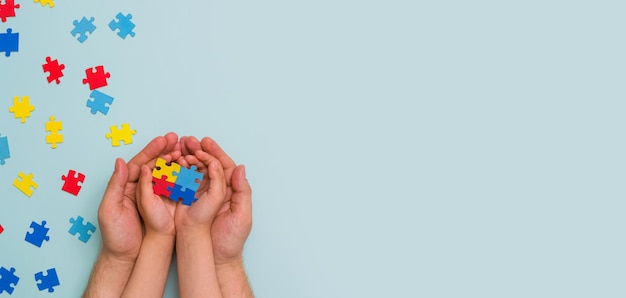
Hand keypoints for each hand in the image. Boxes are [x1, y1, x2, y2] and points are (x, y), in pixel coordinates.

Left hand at [97, 132, 179, 260]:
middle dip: (164, 150)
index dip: (151, 151)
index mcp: (124, 186)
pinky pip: (172, 186)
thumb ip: (115, 185)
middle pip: (153, 164)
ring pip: (164, 172)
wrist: (129, 257)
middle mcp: (138, 188)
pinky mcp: (162, 204)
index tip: (162, 140)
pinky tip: (189, 167)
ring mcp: (152, 196)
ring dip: (174, 160)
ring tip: (185, 148)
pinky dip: (181, 175)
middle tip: (176, 138)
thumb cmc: (117, 237)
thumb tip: (121, 162)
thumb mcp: (109, 209)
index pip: (139, 163)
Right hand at [180, 136, 252, 264]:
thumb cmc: (230, 241)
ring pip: (195, 171)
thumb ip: (242, 192)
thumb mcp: (242, 216)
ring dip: (187, 158)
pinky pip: (184, 183)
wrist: (215, 260)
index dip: (215, 152)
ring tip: (179, 147)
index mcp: (231, 191)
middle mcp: (217, 191)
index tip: (205, 142)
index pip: (224, 166)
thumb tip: (240, 168)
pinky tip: (171, 163)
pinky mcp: (190, 203)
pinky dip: (177, 172)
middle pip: (208, 165)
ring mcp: (203, 196)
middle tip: (188, 140)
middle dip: (198, 151)